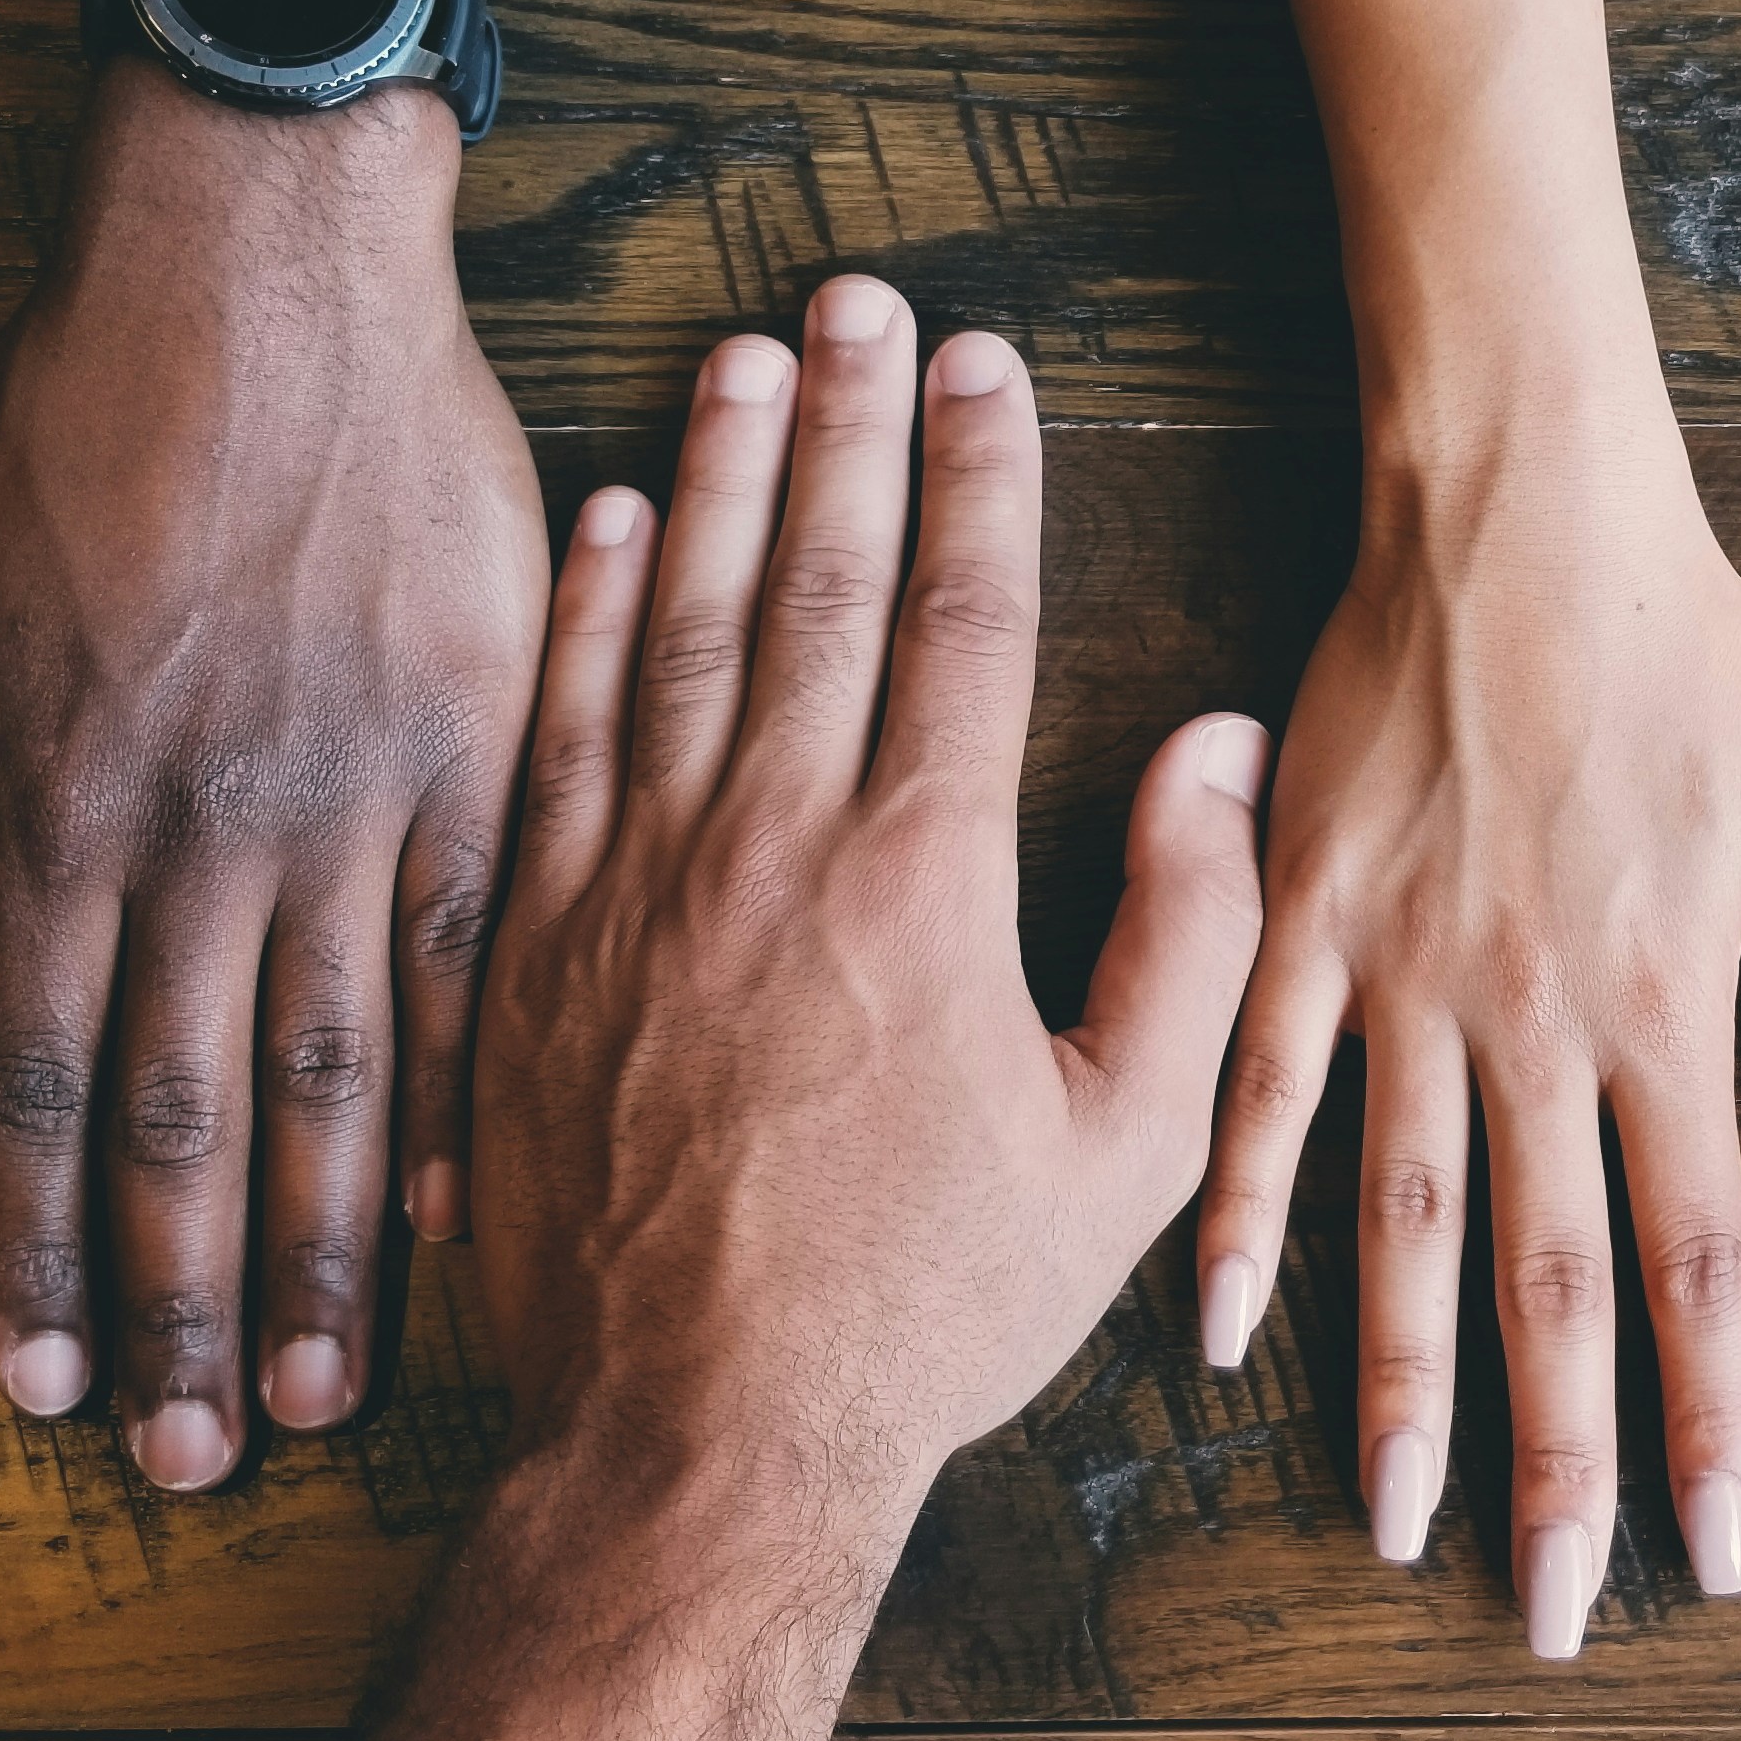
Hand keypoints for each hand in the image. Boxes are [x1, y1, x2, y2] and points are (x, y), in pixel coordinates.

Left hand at [0, 64, 546, 1483]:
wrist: (267, 261)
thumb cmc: (76, 405)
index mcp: (53, 801)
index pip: (28, 1079)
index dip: (27, 1251)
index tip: (33, 1389)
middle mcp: (200, 828)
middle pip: (180, 1116)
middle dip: (174, 1307)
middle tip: (192, 1462)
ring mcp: (350, 794)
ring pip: (338, 1067)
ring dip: (320, 1246)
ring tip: (318, 1388)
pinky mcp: (477, 744)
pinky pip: (482, 951)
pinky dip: (472, 1089)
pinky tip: (468, 1212)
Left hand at [467, 280, 1269, 1496]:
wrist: (694, 1440)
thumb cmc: (926, 1307)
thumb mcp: (1123, 1148)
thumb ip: (1189, 934)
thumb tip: (1212, 753)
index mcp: (923, 880)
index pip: (960, 620)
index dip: (981, 476)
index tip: (990, 366)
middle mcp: (769, 846)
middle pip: (815, 583)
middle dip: (848, 424)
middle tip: (861, 299)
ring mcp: (632, 886)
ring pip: (678, 628)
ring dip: (718, 477)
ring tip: (744, 356)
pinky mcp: (529, 944)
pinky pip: (558, 735)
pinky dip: (585, 617)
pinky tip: (611, 524)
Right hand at [1193, 399, 1740, 1656]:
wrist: (1519, 504)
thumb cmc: (1688, 646)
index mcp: (1668, 1003)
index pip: (1704, 1259)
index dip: (1714, 1418)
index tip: (1719, 1548)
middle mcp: (1535, 1020)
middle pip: (1551, 1281)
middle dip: (1561, 1460)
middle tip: (1557, 1609)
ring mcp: (1405, 976)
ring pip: (1401, 1222)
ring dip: (1399, 1385)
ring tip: (1394, 1521)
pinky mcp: (1305, 919)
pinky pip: (1261, 1092)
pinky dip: (1238, 1215)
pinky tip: (1219, 1330)